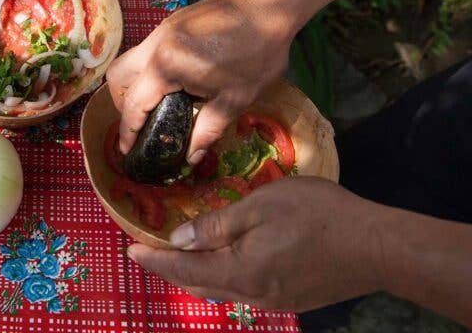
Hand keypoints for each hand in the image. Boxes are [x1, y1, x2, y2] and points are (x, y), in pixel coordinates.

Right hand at [107, 0, 294, 161]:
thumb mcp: (236, 98)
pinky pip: (148, 49)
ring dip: (136, 84)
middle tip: (141, 121)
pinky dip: (151, 68)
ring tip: (159, 102)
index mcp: (167, 67)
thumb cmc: (257, 53)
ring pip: (131, 59)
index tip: (127, 149)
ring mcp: (162, 30)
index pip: (135, 104)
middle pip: (117, 76)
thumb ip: (209, 129)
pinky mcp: (172, 22)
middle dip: (122, 102)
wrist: (269, 4)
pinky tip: (178, 78)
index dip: (128, 130)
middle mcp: (155, 45)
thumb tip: (192, 157)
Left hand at [127, 177, 389, 310]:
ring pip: (222, 289)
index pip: (184, 268)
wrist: (377, 246)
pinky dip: (223, 276)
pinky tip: (223, 263)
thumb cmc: (317, 216)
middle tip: (148, 252)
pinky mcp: (293, 297)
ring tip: (178, 257)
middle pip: (199, 284)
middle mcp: (253, 294)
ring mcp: (275, 299)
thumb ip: (217, 225)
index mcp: (240, 272)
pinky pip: (244, 289)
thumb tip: (180, 239)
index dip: (155, 259)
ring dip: (196, 274)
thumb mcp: (260, 207)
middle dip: (170, 269)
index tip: (130, 249)